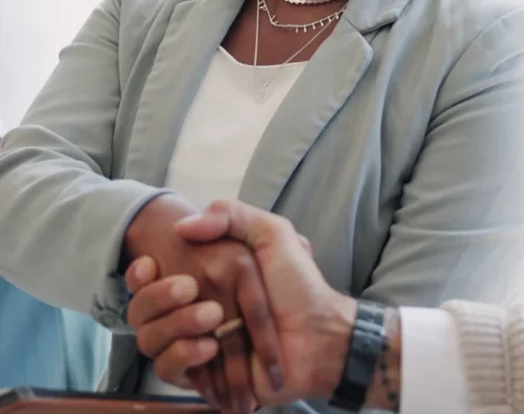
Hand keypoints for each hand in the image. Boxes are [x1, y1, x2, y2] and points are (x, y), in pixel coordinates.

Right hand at [127, 200, 366, 407]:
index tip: (149, 264)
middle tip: (189, 288)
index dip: (139, 275)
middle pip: (141, 310)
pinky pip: (166, 369)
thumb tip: (182, 226)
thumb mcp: (272, 234)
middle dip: (157, 298)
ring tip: (211, 319)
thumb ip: (231, 216)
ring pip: (148, 339)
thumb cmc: (297, 283)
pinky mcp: (201, 375)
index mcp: (203, 278)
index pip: (147, 277)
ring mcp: (194, 343)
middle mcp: (192, 310)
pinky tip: (209, 348)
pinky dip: (183, 357)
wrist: (317, 333)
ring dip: (174, 326)